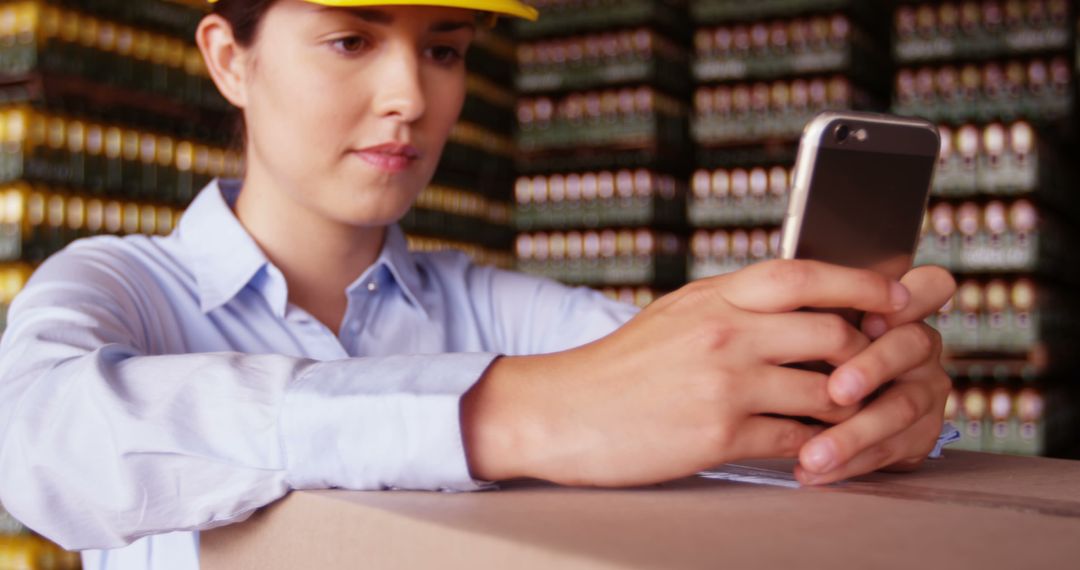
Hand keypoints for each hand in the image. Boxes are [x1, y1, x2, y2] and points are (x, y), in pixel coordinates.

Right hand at [462, 260, 912, 486]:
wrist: (561, 411)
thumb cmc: (620, 366)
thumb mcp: (677, 314)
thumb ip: (734, 305)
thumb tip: (796, 303)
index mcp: (715, 296)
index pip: (804, 273)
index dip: (861, 281)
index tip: (898, 295)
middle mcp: (725, 332)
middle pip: (832, 334)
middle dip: (869, 355)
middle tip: (882, 369)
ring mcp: (724, 384)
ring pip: (825, 392)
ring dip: (850, 409)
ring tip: (856, 416)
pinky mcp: (719, 435)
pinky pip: (796, 441)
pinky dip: (817, 449)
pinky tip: (818, 452)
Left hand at [795, 265, 956, 484]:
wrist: (796, 408)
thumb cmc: (796, 351)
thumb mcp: (797, 323)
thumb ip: (803, 310)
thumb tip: (769, 305)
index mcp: (896, 308)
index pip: (930, 286)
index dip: (913, 297)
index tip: (873, 318)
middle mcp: (918, 345)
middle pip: (911, 346)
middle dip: (873, 367)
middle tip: (837, 391)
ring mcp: (924, 390)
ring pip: (901, 408)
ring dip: (854, 433)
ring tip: (813, 453)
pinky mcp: (919, 435)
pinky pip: (889, 449)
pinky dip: (847, 463)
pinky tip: (812, 471)